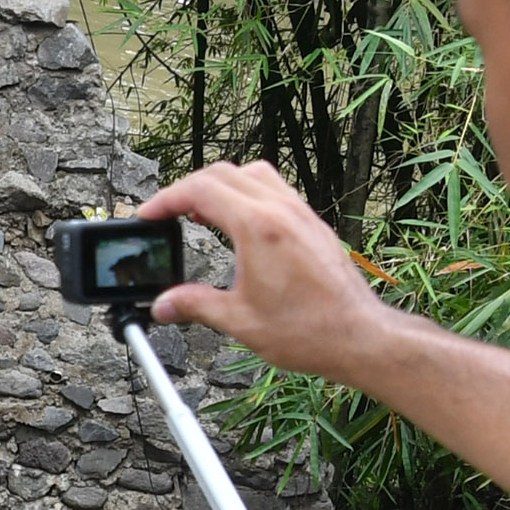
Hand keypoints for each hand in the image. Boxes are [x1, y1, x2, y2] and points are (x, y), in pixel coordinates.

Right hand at [138, 163, 407, 386]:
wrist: (360, 336)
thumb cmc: (310, 331)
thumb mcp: (240, 321)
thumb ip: (196, 306)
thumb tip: (165, 305)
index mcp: (258, 228)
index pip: (201, 190)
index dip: (166, 199)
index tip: (149, 215)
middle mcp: (281, 211)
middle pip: (223, 173)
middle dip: (188, 189)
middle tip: (168, 214)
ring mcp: (300, 214)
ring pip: (252, 174)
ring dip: (221, 185)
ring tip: (202, 212)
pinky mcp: (312, 225)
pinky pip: (275, 189)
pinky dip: (248, 194)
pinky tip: (240, 224)